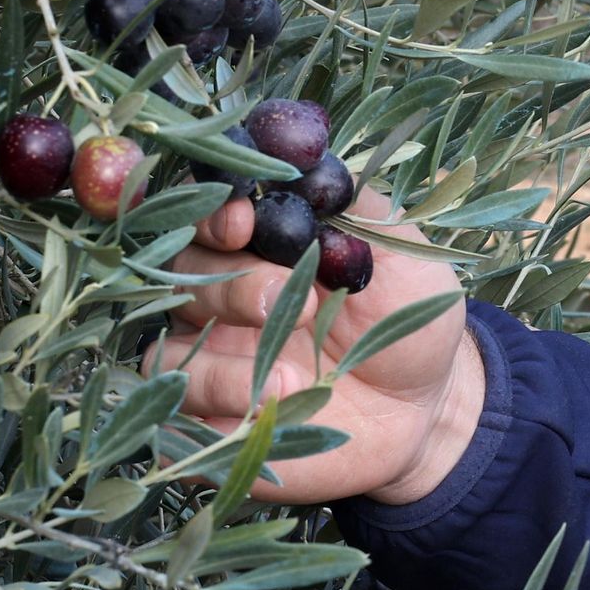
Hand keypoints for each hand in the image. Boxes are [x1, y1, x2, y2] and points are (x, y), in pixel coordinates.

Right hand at [142, 188, 484, 504]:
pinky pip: (180, 421)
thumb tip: (308, 162)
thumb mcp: (402, 253)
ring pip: (164, 356)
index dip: (211, 214)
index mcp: (259, 247)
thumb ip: (355, 206)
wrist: (425, 408)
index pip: (204, 214)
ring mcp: (212, 365)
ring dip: (222, 367)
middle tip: (283, 299)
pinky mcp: (213, 427)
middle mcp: (221, 301)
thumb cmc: (410, 319)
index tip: (241, 222)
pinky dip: (219, 414)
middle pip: (178, 278)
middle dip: (229, 284)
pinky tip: (273, 410)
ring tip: (293, 380)